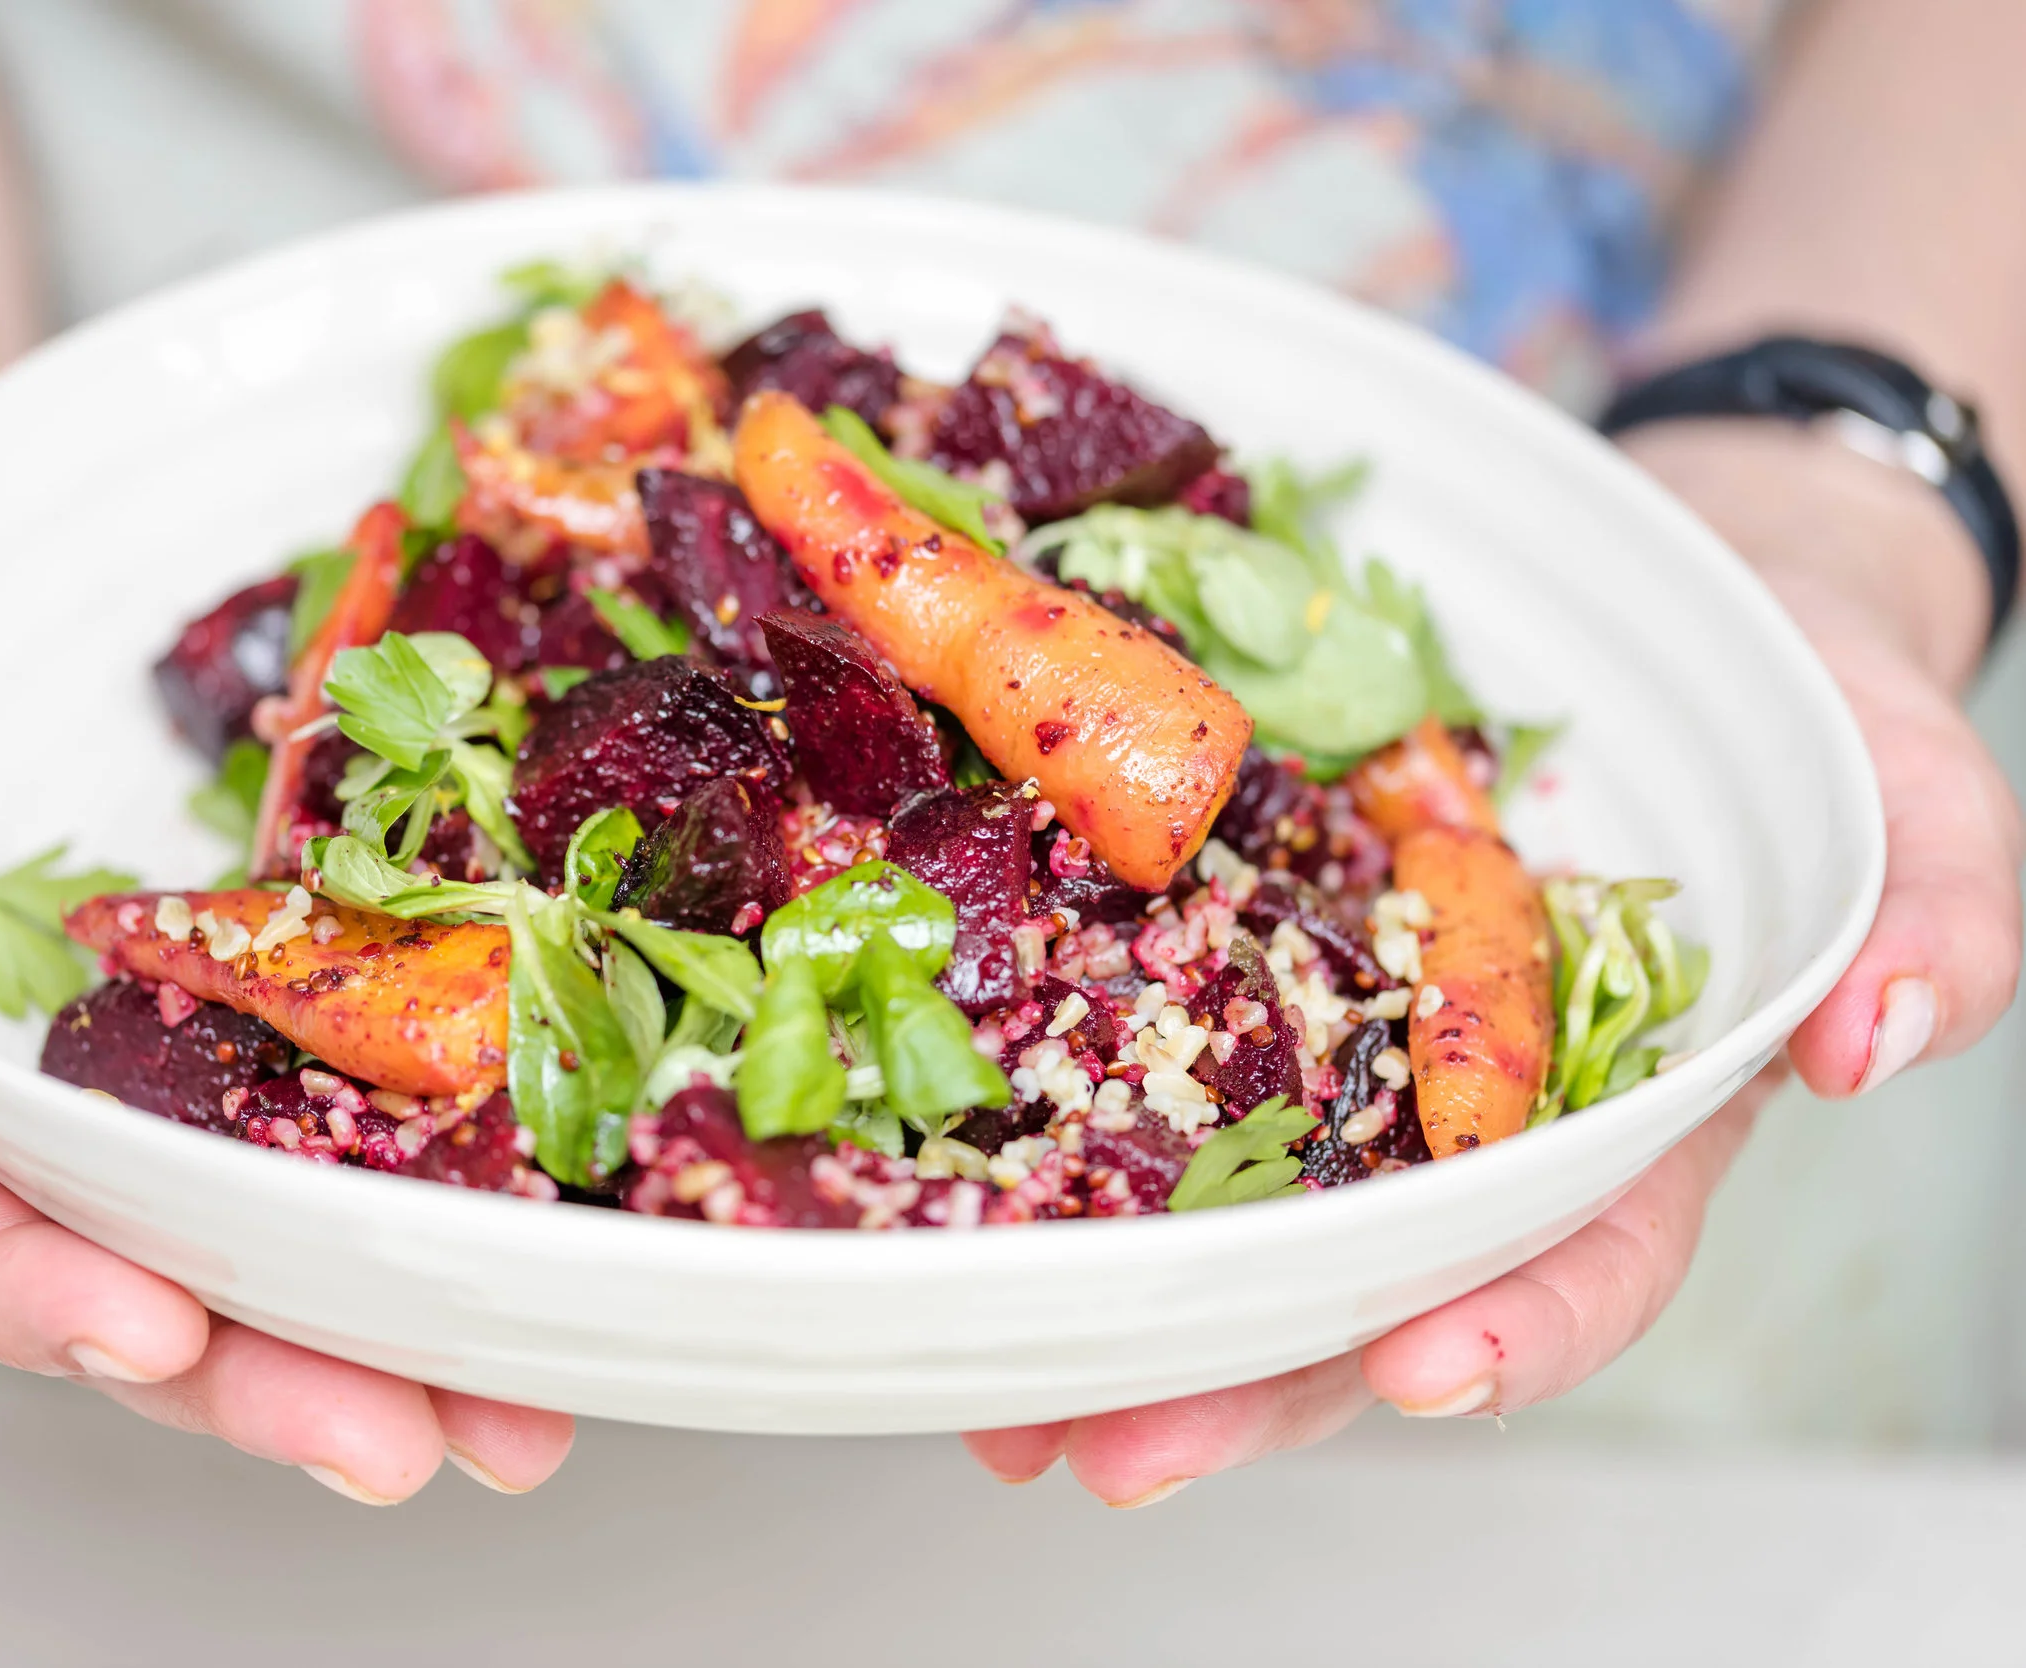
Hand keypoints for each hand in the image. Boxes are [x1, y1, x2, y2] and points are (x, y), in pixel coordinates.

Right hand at [0, 547, 573, 1501]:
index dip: (22, 1285)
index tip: (142, 1334)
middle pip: (121, 1272)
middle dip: (257, 1377)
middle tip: (403, 1444)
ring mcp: (134, 1061)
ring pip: (251, 1228)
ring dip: (384, 1334)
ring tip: (514, 1414)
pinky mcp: (248, 991)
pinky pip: (339, 1098)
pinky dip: (436, 1179)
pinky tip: (546, 1243)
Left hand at [962, 423, 2024, 1502]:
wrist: (1682, 602)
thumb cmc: (1814, 718)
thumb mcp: (1914, 795)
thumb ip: (1934, 910)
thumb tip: (1881, 1036)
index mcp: (1634, 1124)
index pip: (1582, 1258)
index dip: (1508, 1329)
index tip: (1414, 1371)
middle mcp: (1469, 1117)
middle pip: (1360, 1286)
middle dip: (1240, 1383)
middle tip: (1102, 1446)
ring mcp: (1351, 1045)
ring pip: (1232, 1204)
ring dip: (1118, 1302)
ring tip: (993, 1381)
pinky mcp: (1253, 949)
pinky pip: (1152, 1038)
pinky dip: (1057, 1113)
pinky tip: (962, 1175)